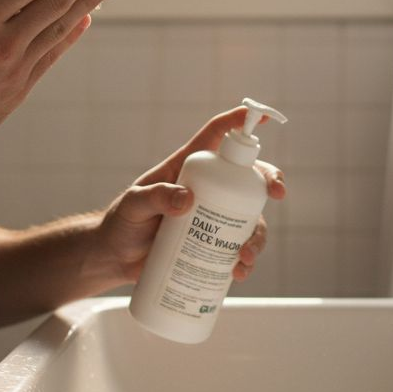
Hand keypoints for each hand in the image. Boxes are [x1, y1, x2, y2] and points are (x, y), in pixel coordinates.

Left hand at [97, 106, 287, 282]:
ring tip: (245, 256)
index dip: (239, 122)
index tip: (261, 118)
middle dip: (268, 181)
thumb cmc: (121, 224)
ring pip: (249, 217)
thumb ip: (155, 197)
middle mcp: (206, 188)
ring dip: (257, 234)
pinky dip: (244, 260)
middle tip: (277, 194)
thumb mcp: (133, 205)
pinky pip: (237, 248)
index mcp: (187, 168)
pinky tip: (238, 272)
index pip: (216, 135)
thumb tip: (188, 199)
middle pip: (246, 177)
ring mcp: (212, 217)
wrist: (115, 259)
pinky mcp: (212, 244)